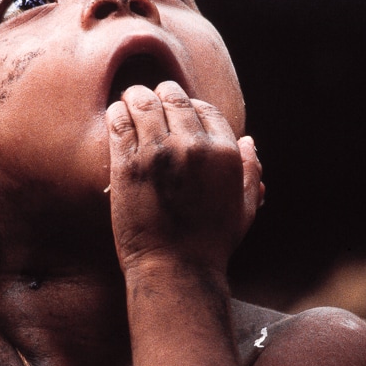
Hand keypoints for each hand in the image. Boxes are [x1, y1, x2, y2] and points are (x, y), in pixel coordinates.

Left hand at [106, 82, 262, 273]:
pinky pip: (119, 122)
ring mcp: (158, 152)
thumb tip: (248, 142)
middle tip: (149, 99)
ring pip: (143, 102)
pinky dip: (117, 113)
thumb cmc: (210, 245)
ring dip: (135, 97)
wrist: (175, 270)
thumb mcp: (244, 209)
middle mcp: (193, 145)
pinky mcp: (127, 164)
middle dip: (161, 95)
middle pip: (173, 98)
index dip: (189, 107)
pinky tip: (115, 115)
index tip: (176, 112)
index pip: (205, 109)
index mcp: (224, 152)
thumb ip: (250, 172)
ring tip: (129, 101)